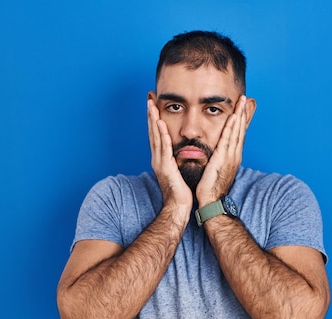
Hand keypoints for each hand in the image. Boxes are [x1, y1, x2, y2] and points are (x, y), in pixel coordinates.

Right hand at [147, 99, 192, 220]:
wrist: (178, 207)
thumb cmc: (181, 192)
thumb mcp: (179, 171)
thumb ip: (177, 160)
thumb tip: (182, 152)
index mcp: (162, 159)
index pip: (157, 135)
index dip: (155, 119)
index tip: (155, 105)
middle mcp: (158, 158)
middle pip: (153, 132)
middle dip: (151, 114)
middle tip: (149, 97)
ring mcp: (159, 162)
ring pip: (155, 137)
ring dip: (153, 120)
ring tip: (151, 104)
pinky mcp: (165, 167)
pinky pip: (163, 148)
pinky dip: (161, 135)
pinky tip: (160, 123)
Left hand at [196, 95, 247, 205]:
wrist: (212, 202)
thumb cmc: (211, 188)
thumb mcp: (216, 170)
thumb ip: (216, 160)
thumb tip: (215, 155)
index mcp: (232, 157)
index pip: (237, 135)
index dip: (240, 121)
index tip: (241, 108)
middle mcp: (234, 155)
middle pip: (240, 130)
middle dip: (242, 114)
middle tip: (245, 99)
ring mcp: (231, 157)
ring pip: (236, 132)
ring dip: (239, 116)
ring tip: (241, 102)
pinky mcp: (223, 159)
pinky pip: (228, 140)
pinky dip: (232, 128)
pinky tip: (233, 117)